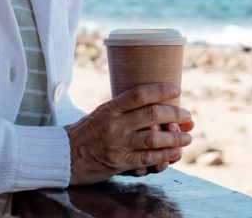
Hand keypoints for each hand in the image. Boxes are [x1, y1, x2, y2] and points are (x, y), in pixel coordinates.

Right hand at [65, 83, 192, 184]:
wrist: (64, 155)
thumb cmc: (85, 132)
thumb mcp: (101, 113)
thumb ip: (124, 109)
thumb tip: (153, 104)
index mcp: (110, 108)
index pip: (139, 94)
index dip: (160, 89)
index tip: (176, 88)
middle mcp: (115, 124)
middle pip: (151, 115)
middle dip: (174, 114)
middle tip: (188, 115)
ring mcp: (117, 144)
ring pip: (154, 139)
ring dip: (175, 138)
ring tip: (187, 137)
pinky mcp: (119, 162)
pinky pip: (147, 159)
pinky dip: (165, 156)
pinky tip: (175, 152)